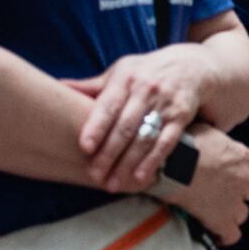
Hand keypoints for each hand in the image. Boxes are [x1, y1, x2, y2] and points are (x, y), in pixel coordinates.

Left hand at [71, 47, 212, 191]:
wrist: (191, 65)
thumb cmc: (145, 72)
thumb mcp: (120, 72)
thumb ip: (92, 86)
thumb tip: (56, 85)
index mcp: (125, 78)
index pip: (108, 105)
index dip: (97, 126)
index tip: (85, 147)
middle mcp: (146, 90)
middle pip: (125, 126)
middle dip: (109, 153)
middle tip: (94, 175)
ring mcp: (165, 104)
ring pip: (144, 137)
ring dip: (128, 163)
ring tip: (113, 184)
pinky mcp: (181, 117)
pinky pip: (166, 142)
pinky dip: (154, 161)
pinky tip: (141, 177)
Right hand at [160, 124, 248, 243]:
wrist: (173, 163)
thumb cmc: (183, 143)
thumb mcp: (205, 129)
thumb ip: (214, 138)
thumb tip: (207, 136)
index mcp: (242, 156)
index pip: (247, 164)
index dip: (234, 170)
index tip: (223, 173)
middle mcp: (244, 179)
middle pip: (248, 189)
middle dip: (235, 192)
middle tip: (215, 193)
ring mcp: (235, 201)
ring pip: (241, 212)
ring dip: (230, 213)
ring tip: (212, 212)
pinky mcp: (223, 220)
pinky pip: (232, 235)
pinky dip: (225, 236)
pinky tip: (214, 234)